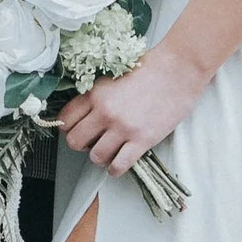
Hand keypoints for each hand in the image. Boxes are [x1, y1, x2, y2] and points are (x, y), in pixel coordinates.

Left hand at [54, 43, 207, 174]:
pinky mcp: (142, 140)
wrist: (176, 72)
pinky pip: (119, 165)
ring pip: (96, 156)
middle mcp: (104, 112)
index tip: (77, 131)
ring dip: (100, 159)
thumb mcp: (111, 79)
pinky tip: (118, 165)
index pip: (65, 120)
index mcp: (94, 94)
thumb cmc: (146, 71)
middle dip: (81, 146)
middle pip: (75, 141)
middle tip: (92, 143)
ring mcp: (123, 127)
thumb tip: (84, 115)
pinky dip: (115, 170)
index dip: (68, 129)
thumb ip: (95, 96)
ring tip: (108, 154)